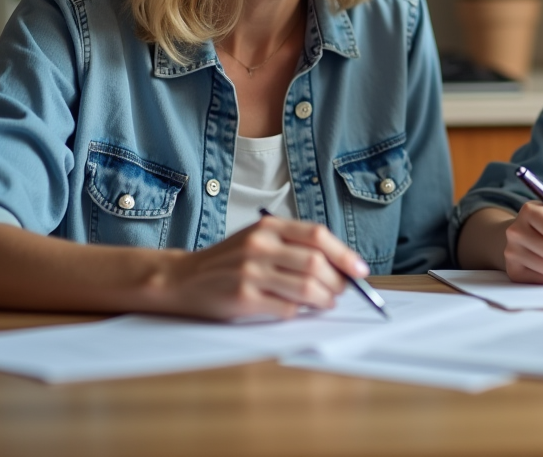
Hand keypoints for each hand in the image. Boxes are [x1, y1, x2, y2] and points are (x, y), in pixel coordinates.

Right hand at [158, 216, 369, 320]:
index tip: (360, 270)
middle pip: (317, 263)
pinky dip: (299, 312)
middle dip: (337, 282)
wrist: (182, 279)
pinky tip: (297, 310)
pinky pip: (287, 309)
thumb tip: (340, 266)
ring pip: (307, 288)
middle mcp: (260, 246)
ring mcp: (250, 272)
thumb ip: (293, 246)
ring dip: (324, 300)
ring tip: (325, 303)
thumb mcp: (258, 240)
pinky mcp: (243, 298)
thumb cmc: (229, 262)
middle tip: (341, 292)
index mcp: (267, 228)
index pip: (318, 236)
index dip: (344, 254)